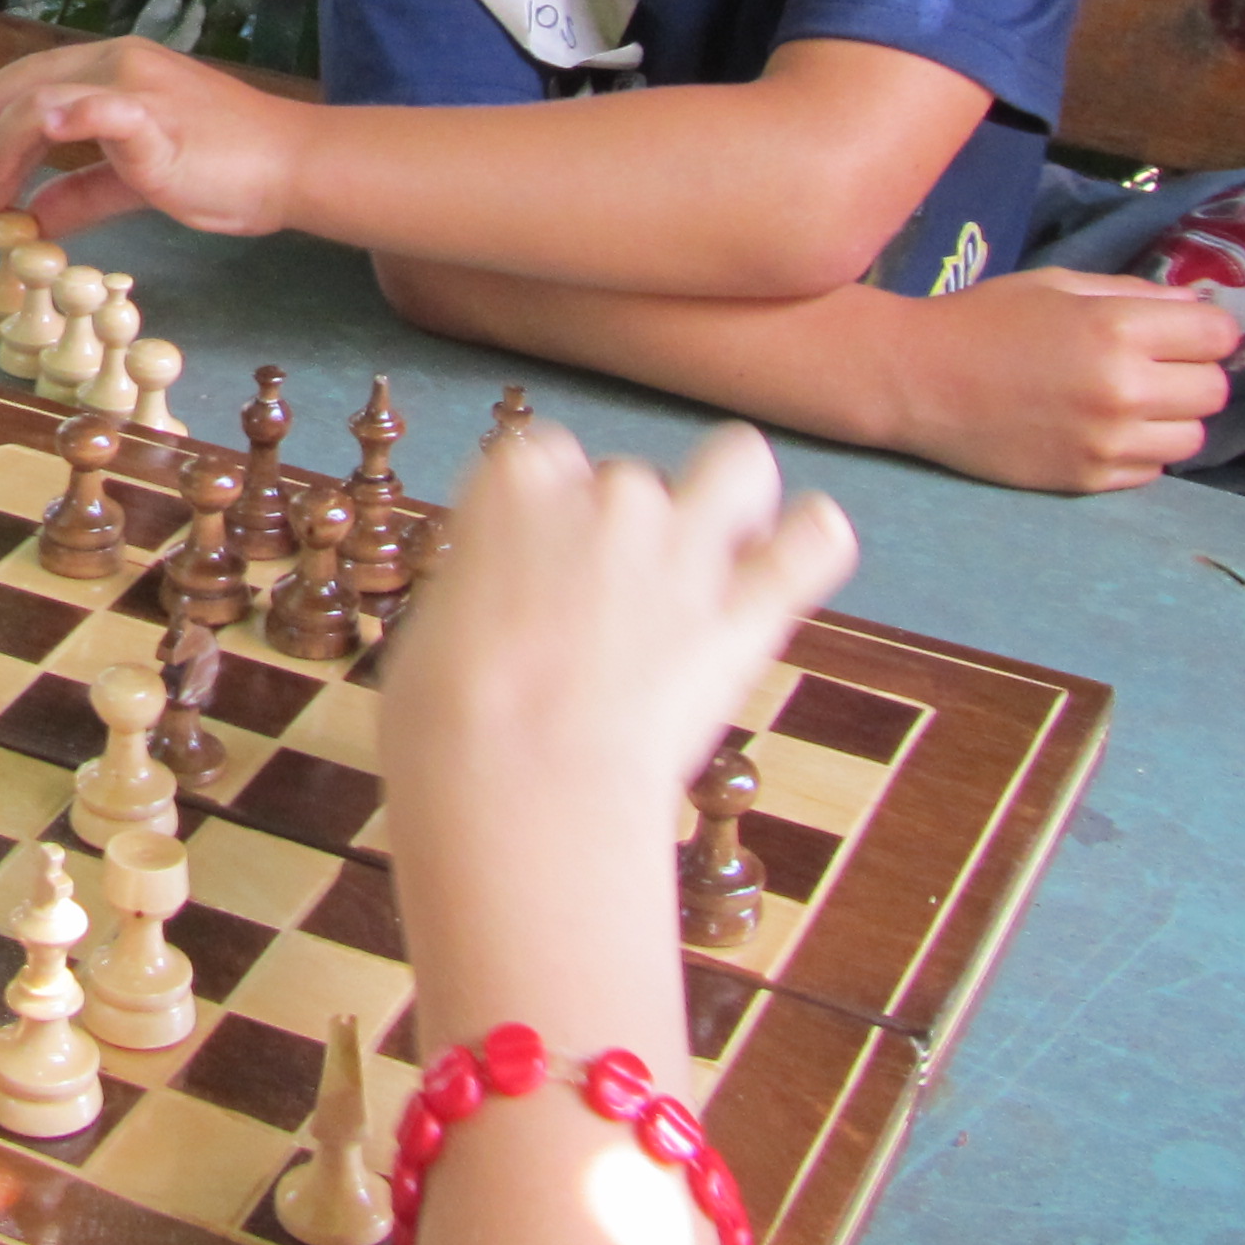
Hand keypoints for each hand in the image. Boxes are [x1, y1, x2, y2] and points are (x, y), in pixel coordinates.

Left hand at [0, 35, 308, 241]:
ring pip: (46, 102)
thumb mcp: (137, 180)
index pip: (38, 74)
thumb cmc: (226, 167)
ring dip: (8, 149)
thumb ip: (85, 192)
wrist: (291, 164)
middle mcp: (122, 65)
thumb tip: (36, 216)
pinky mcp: (156, 122)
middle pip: (30, 86)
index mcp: (119, 67)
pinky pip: (101, 111)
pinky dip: (66, 119)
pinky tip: (46, 130)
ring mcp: (138, 89)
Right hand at [379, 421, 857, 872]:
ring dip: (731, 494)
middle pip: (625, 480)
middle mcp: (606, 495)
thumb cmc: (449, 726)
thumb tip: (500, 605)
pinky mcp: (746, 611)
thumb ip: (483, 591)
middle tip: (608, 605)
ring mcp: (685, 547)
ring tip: (721, 536)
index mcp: (517, 486)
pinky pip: (812, 544)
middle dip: (621, 531)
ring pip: (736, 465)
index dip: (540, 512)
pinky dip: (813, 541)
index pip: (537, 458)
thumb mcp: (432, 634)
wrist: (523, 786)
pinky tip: (804, 546)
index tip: (534, 562)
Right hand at [883, 266, 1237, 491]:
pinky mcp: (1087, 480)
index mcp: (1118, 328)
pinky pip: (1151, 470)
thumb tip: (1198, 307)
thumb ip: (1133, 294)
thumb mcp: (1058, 286)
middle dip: (1191, 373)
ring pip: (1191, 438)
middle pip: (1214, 390)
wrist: (915, 379)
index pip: (1219, 334)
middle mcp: (1123, 388)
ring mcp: (1107, 441)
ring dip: (1170, 419)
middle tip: (1152, 366)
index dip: (1204, 329)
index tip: (1180, 331)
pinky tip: (1099, 430)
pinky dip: (1137, 451)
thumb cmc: (984, 319)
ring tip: (1128, 403)